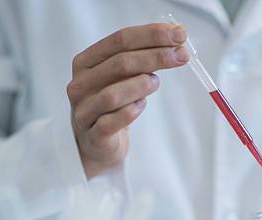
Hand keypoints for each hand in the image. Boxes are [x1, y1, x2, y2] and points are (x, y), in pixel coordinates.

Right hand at [67, 23, 189, 178]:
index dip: (151, 35)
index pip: (119, 40)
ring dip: (141, 85)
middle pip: (119, 63)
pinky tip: (142, 105)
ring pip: (112, 94)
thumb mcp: (121, 77)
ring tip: (157, 82)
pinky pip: (110, 123)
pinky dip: (129, 112)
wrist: (97, 142)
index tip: (178, 35)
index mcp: (86, 62)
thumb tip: (175, 40)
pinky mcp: (92, 135)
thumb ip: (141, 58)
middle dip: (155, 56)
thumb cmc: (111, 105)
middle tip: (180, 56)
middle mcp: (80, 84)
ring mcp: (84, 111)